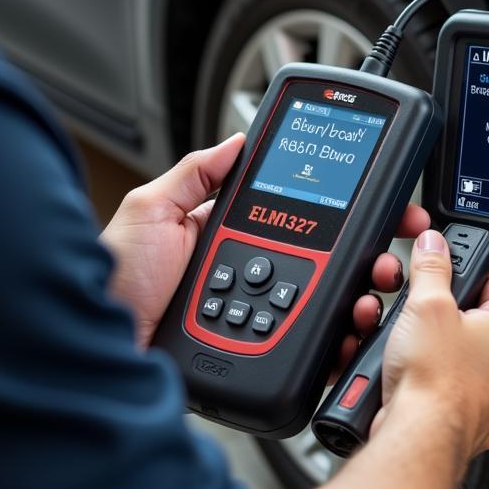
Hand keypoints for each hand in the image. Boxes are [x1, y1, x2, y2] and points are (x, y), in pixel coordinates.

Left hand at [100, 134, 428, 347]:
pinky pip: (305, 346)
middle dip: (368, 254)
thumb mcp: (149, 207)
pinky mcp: (257, 350)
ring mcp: (256, 312)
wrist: (96, 343)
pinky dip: (336, 339)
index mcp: (228, 232)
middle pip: (322, 261)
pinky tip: (353, 329)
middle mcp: (250, 271)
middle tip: (391, 250)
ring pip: (323, 303)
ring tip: (378, 283)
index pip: (297, 213)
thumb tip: (239, 139)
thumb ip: (196, 172)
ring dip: (362, 294)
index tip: (373, 200)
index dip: (338, 207)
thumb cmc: (113, 277)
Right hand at [377, 230, 488, 463]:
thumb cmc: (432, 380)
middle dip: (443, 312)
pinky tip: (413, 375)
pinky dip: (434, 379)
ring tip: (409, 345)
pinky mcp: (473, 418)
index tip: (445, 269)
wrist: (418, 439)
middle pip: (475, 318)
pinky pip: (452, 386)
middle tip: (419, 310)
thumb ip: (431, 266)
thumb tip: (434, 244)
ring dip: (436, 346)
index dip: (465, 269)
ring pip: (462, 354)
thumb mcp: (426, 304)